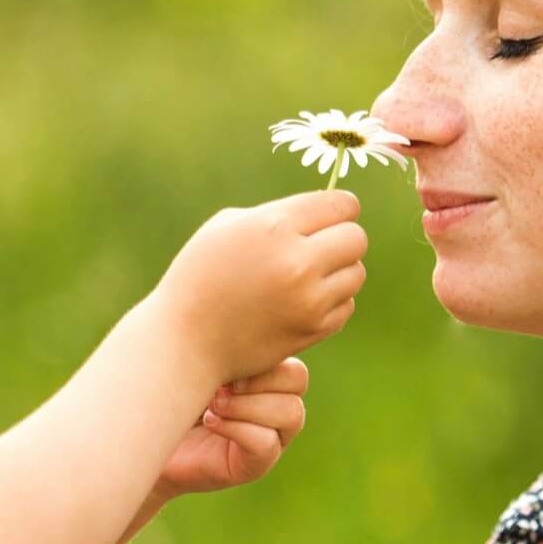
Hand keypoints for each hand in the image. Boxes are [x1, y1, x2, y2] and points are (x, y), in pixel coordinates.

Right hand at [153, 189, 368, 383]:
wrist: (185, 338)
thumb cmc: (200, 274)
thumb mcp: (228, 226)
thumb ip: (278, 214)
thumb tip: (323, 213)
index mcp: (275, 226)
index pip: (342, 205)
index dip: (339, 208)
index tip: (331, 215)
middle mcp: (297, 261)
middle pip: (357, 238)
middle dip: (341, 239)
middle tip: (320, 246)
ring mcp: (308, 299)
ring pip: (356, 273)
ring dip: (339, 272)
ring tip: (309, 275)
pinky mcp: (312, 329)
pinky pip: (346, 306)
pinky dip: (332, 302)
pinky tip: (303, 301)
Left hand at [155, 357, 310, 496]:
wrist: (144, 440)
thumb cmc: (168, 392)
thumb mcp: (198, 361)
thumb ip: (226, 348)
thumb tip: (242, 328)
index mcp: (268, 376)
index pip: (293, 361)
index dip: (266, 360)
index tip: (223, 358)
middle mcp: (277, 404)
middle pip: (298, 381)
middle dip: (259, 380)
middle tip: (221, 385)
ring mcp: (271, 437)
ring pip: (291, 414)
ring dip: (247, 405)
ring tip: (213, 405)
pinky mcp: (255, 465)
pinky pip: (267, 444)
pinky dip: (237, 428)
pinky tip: (210, 422)